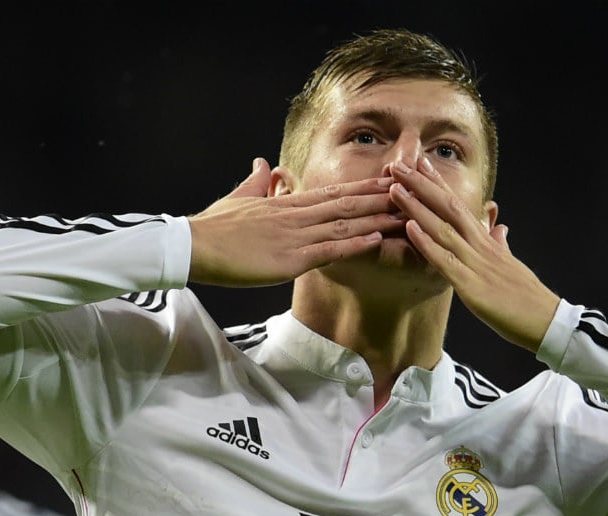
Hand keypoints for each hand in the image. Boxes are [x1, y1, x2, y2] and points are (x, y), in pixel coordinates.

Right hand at [187, 158, 406, 286]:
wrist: (193, 246)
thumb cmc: (212, 227)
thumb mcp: (238, 198)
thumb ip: (255, 182)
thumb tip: (262, 163)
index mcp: (286, 203)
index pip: (334, 192)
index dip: (364, 186)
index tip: (389, 181)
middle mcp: (296, 215)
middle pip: (347, 203)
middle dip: (381, 198)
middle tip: (413, 191)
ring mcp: (295, 236)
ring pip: (345, 224)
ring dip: (378, 219)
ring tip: (407, 214)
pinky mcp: (290, 260)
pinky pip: (328, 250)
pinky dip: (354, 244)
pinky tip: (376, 239)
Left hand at [389, 156, 559, 352]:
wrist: (546, 320)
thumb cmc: (527, 296)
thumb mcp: (511, 263)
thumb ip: (501, 244)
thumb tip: (500, 229)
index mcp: (487, 241)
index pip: (458, 206)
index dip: (437, 184)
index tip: (419, 164)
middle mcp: (480, 246)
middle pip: (448, 207)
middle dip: (421, 185)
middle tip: (398, 165)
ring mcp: (476, 264)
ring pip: (442, 229)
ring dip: (417, 208)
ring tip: (395, 190)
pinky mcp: (471, 286)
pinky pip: (445, 261)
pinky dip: (427, 243)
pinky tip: (409, 228)